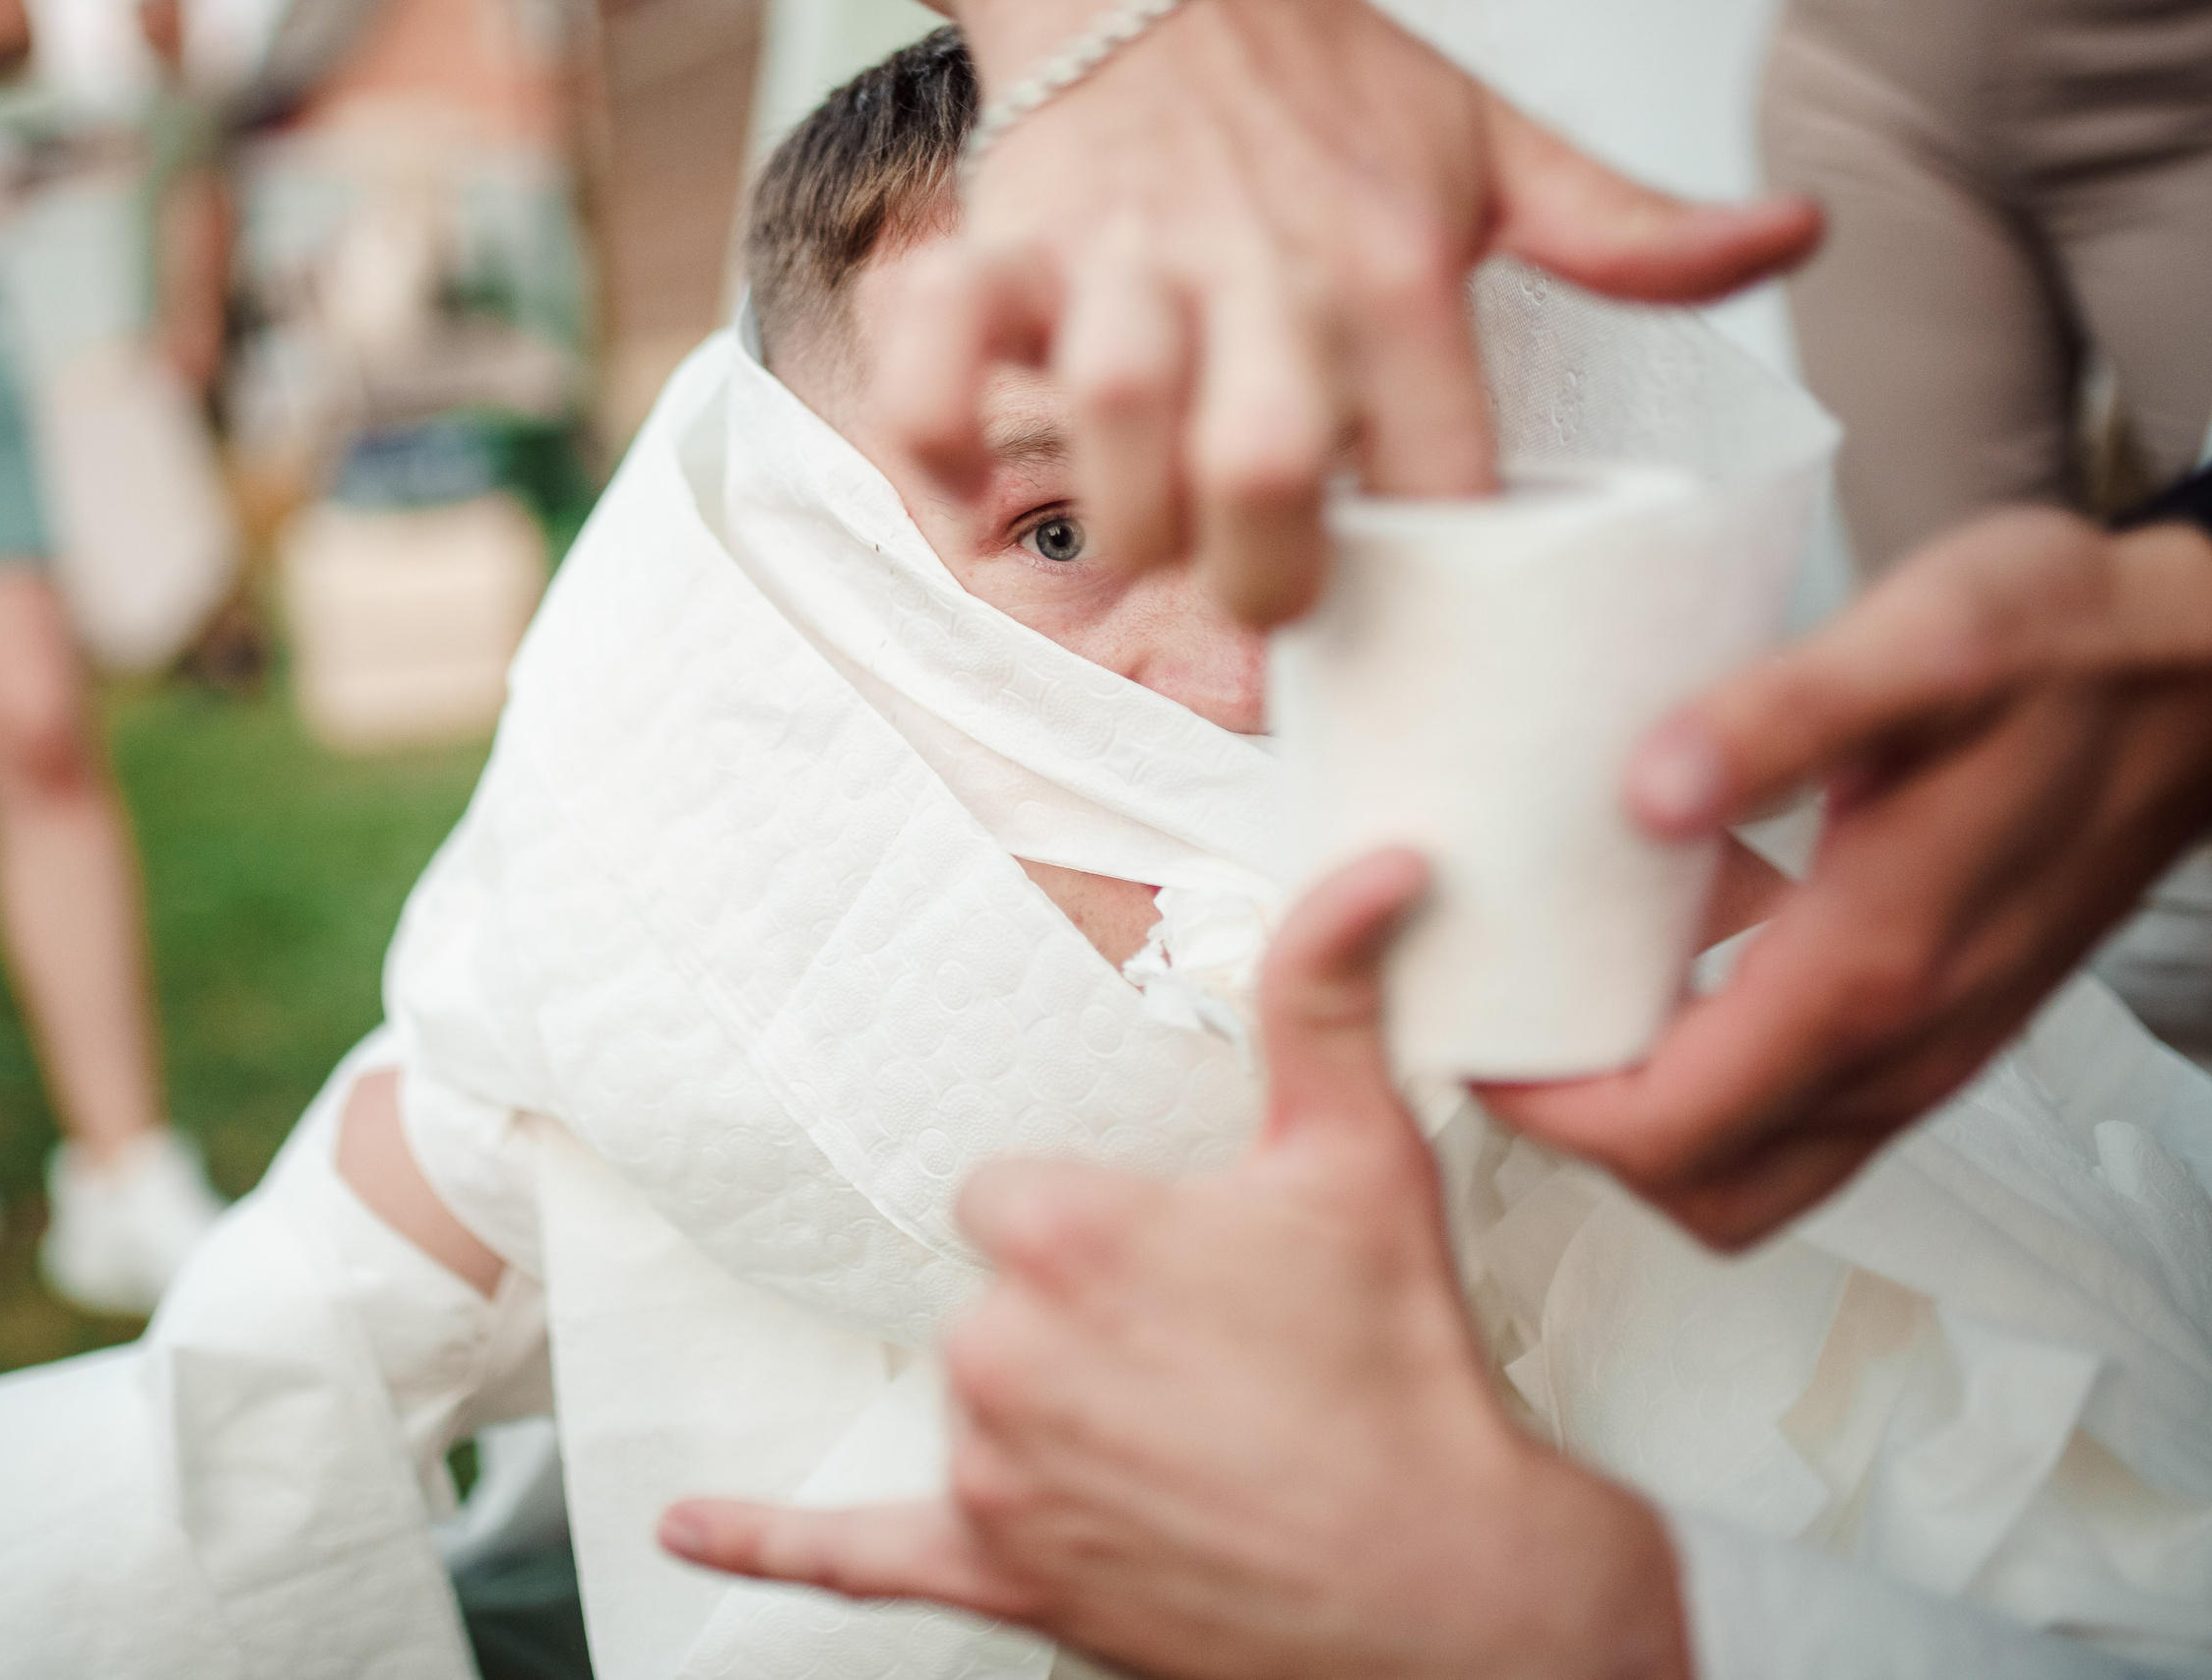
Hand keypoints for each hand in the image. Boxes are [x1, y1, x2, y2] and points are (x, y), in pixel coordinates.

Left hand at [660, 852, 1690, 1679]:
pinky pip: (851, 1558)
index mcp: (1066, 1234)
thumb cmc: (1403, 1373)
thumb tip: (1374, 866)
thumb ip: (1328, 994)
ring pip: (977, 1399)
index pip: (1012, 1192)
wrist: (1448, 1592)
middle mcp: (1004, 1350)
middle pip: (997, 1294)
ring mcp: (993, 1470)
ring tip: (1186, 1438)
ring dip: (1052, 1410)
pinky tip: (695, 1527)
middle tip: (1207, 1356)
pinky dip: (771, 1543)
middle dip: (1082, 1316)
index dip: (1101, 1224)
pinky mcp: (1000, 1571)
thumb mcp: (1364, 1156)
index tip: (1178, 1260)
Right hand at [912, 0, 1820, 624]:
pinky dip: (931, 442)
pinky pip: (937, 358)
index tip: (1419, 623)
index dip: (1433, 576)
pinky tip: (963, 495)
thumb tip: (1792, 238)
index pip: (1440, 470)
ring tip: (1148, 547)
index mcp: (1397, 266)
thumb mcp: (1491, 147)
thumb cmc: (1328, 87)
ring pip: (1115, 417)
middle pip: (1268, 468)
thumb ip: (1624, 225)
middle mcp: (1263, 271)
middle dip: (1266, 578)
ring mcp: (1124, 258)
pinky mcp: (1005, 244)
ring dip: (1126, 520)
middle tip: (1271, 602)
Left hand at [1482, 507, 2211, 1246]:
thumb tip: (1647, 789)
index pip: (1665, 1129)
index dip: (1544, 1107)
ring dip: (1651, 1118)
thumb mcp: (1932, 639)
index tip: (1476, 1032)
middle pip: (1698, 1184)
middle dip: (1580, 1133)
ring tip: (1574, 1003)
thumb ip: (1788, 711)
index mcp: (1872, 970)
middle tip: (1509, 1029)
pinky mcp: (1942, 1028)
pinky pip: (1805, 1112)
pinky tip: (1684, 956)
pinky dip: (1723, 1078)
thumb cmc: (2080, 647)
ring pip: (1756, 1172)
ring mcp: (1931, 1051)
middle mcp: (1903, 1045)